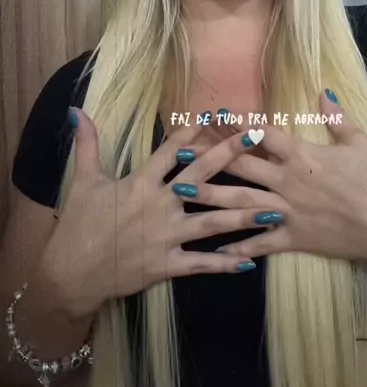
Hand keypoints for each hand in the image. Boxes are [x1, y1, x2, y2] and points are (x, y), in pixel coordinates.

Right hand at [39, 110, 279, 319]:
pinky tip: (251, 261)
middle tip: (258, 138)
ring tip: (276, 208)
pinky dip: (226, 264)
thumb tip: (77, 111)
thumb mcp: (83, 181)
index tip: (217, 114)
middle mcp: (159, 206)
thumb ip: (87, 144)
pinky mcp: (167, 265)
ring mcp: (166, 237)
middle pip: (201, 176)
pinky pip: (201, 264)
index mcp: (140, 182)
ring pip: (212, 223)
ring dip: (245, 215)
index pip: (172, 150)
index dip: (194, 130)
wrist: (70, 274)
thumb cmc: (78, 224)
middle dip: (230, 155)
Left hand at [183, 91, 366, 270]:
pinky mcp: (294, 239)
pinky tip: (214, 248)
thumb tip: (322, 91)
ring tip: (182, 192)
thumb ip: (336, 117)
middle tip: (179, 151)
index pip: (262, 135)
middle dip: (209, 157)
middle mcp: (288, 182)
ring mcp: (288, 212)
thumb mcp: (359, 142)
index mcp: (302, 155)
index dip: (236, 123)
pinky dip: (238, 246)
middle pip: (241, 166)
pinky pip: (260, 243)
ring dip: (210, 197)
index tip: (212, 114)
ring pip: (241, 203)